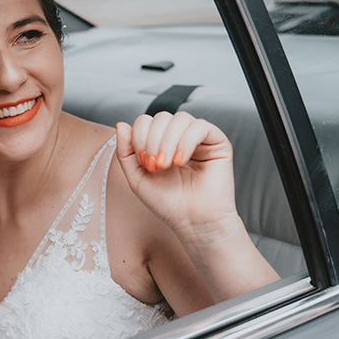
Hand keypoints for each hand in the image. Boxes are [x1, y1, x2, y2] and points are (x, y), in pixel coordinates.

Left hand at [114, 113, 239, 239]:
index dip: (140, 137)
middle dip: (153, 140)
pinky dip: (187, 141)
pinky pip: (200, 126)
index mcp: (160, 142)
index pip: (146, 121)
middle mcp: (180, 137)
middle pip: (161, 116)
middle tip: (156, 166)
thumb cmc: (168, 203)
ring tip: (168, 165)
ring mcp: (199, 138)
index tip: (144, 163)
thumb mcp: (137, 178)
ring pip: (180, 119)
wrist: (193, 222)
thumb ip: (125, 152)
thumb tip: (121, 124)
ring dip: (168, 141)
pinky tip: (181, 160)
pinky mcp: (217, 143)